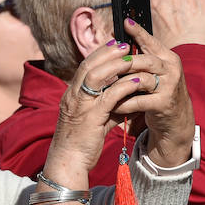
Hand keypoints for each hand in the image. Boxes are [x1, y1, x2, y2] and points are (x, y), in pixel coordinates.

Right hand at [45, 35, 188, 179]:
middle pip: (89, 65)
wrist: (68, 162)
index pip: (85, 66)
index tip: (116, 43)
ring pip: (96, 76)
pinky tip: (136, 82)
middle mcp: (73, 96)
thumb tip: (127, 96)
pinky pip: (108, 97)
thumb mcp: (94, 119)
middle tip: (125, 43)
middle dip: (108, 52)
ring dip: (116, 65)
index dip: (101, 53)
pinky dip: (123, 87)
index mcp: (72, 95)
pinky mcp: (90, 118)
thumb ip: (109, 106)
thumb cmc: (80, 142)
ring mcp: (80, 106)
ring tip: (132, 58)